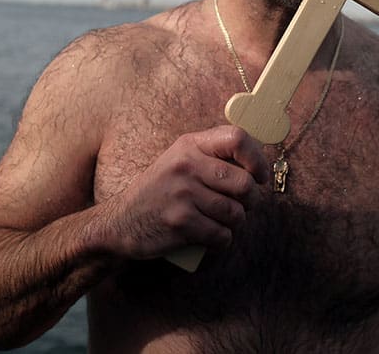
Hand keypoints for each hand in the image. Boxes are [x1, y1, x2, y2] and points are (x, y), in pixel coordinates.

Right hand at [105, 125, 269, 259]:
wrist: (119, 222)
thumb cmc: (160, 191)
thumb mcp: (179, 161)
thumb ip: (212, 157)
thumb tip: (257, 165)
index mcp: (189, 145)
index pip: (237, 138)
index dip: (257, 159)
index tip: (259, 176)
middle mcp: (187, 166)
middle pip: (244, 183)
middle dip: (251, 201)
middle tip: (241, 206)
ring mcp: (183, 195)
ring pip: (236, 213)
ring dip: (235, 223)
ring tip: (222, 222)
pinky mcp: (181, 223)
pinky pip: (222, 235)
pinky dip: (221, 240)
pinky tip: (210, 236)